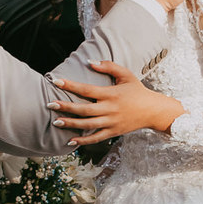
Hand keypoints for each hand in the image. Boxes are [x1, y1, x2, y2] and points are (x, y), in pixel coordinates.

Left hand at [52, 62, 184, 144]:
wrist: (153, 111)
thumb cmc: (137, 91)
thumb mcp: (126, 74)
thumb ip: (108, 66)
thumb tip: (90, 62)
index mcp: (111, 94)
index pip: (87, 89)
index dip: (70, 86)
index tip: (56, 82)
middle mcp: (110, 109)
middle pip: (84, 109)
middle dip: (66, 107)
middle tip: (49, 104)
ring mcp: (111, 122)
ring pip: (87, 125)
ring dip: (71, 124)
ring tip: (56, 122)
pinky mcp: (113, 132)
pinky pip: (96, 138)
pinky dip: (83, 141)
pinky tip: (71, 141)